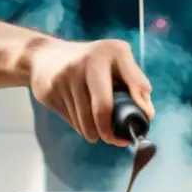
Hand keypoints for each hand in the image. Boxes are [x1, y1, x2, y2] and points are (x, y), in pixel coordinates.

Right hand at [28, 38, 153, 146]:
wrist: (44, 55)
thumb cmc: (91, 63)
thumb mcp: (116, 61)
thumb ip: (135, 83)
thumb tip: (147, 114)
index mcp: (113, 51)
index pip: (133, 85)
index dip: (137, 109)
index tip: (135, 127)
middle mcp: (89, 60)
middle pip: (102, 107)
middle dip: (109, 131)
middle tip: (113, 140)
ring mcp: (66, 75)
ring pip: (84, 119)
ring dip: (93, 132)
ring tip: (96, 132)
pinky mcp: (50, 90)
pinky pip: (70, 119)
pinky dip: (79, 126)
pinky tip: (80, 119)